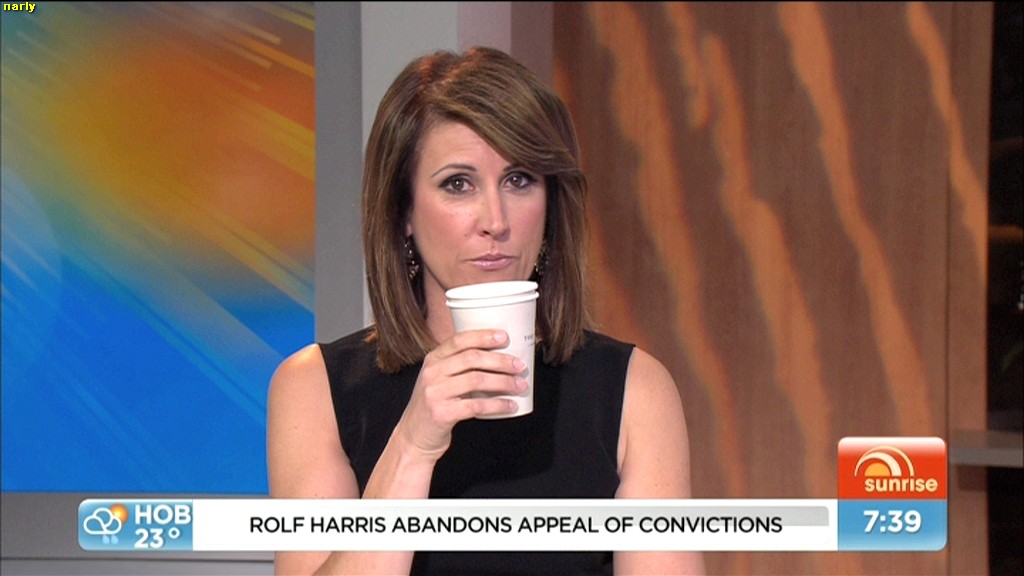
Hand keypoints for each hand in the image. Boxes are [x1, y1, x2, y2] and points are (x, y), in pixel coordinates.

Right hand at [394, 329, 526, 459]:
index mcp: (433, 360)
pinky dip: (498, 405)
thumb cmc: (434, 405)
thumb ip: (458, 366)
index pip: (459, 340)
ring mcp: (435, 393)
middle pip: (472, 358)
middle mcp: (432, 373)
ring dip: (504, 382)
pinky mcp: (442, 413)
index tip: (504, 337)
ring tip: (520, 385)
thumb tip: (497, 357)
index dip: (483, 336)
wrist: (414, 437)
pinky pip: (476, 406)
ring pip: (477, 380)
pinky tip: (510, 405)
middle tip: (519, 365)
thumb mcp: (439, 379)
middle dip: (501, 360)